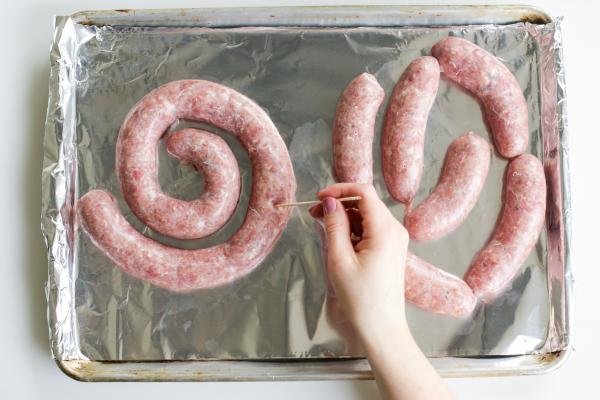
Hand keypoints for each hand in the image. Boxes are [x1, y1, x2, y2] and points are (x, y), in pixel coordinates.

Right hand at [309, 183, 408, 340]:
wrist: (381, 327)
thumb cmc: (361, 298)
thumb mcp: (340, 259)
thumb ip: (335, 226)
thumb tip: (330, 202)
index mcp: (385, 230)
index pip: (364, 192)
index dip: (340, 190)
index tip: (319, 198)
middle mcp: (395, 230)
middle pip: (366, 202)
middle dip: (340, 204)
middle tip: (315, 213)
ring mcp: (395, 240)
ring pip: (367, 215)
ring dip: (345, 217)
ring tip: (322, 226)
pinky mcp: (391, 249)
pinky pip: (371, 229)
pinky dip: (353, 229)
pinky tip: (337, 239)